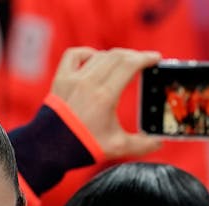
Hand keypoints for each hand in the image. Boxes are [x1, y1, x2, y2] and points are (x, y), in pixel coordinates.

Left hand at [49, 46, 162, 160]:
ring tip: (123, 63)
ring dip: (115, 56)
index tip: (155, 58)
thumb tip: (159, 143)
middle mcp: (89, 83)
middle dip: (134, 56)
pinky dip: (87, 53)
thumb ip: (141, 145)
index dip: (146, 58)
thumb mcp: (117, 147)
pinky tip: (95, 59)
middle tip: (143, 61)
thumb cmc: (83, 147)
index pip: (130, 64)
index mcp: (105, 96)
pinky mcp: (60, 80)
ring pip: (99, 56)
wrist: (49, 150)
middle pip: (117, 56)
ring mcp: (73, 79)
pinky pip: (74, 55)